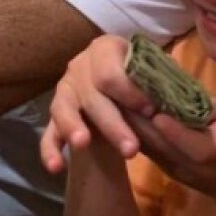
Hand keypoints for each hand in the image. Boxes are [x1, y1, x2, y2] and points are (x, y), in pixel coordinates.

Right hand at [40, 35, 155, 172]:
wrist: (119, 83)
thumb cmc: (140, 74)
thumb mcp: (150, 70)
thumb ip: (156, 79)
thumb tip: (167, 98)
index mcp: (105, 48)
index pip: (111, 73)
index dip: (130, 93)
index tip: (150, 111)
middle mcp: (80, 65)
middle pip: (92, 96)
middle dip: (113, 124)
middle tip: (132, 149)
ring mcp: (64, 90)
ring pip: (64, 110)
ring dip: (74, 127)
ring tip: (83, 144)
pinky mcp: (54, 115)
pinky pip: (48, 133)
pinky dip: (50, 150)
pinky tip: (56, 167)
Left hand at [123, 96, 215, 200]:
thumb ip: (209, 105)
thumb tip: (182, 86)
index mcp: (209, 151)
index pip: (183, 139)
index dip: (167, 123)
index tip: (152, 104)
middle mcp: (185, 163)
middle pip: (156, 141)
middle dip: (138, 115)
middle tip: (123, 87)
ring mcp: (171, 168)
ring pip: (145, 144)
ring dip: (130, 121)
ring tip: (116, 94)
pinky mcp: (164, 168)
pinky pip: (146, 147)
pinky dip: (134, 129)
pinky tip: (124, 110)